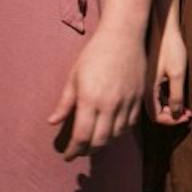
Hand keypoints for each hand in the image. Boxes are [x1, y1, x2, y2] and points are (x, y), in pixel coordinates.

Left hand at [47, 24, 147, 159]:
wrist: (123, 36)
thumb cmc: (95, 53)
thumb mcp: (74, 76)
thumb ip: (65, 103)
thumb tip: (52, 122)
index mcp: (90, 98)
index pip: (82, 135)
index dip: (73, 150)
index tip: (67, 155)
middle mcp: (110, 104)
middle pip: (100, 140)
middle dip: (87, 151)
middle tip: (79, 152)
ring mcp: (127, 102)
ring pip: (116, 135)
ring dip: (103, 143)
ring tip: (93, 143)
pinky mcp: (138, 99)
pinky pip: (130, 125)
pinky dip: (119, 133)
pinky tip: (111, 131)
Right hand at [151, 22, 191, 126]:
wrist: (162, 25)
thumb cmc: (170, 48)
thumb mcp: (177, 74)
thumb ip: (176, 96)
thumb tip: (176, 114)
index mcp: (147, 90)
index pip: (156, 116)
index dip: (172, 121)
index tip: (187, 117)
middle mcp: (143, 88)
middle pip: (155, 111)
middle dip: (172, 115)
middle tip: (189, 114)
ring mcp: (145, 81)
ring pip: (156, 102)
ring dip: (170, 107)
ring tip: (187, 106)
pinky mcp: (149, 74)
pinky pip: (155, 93)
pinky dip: (166, 97)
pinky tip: (178, 92)